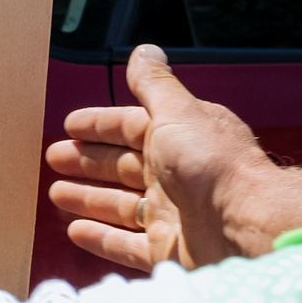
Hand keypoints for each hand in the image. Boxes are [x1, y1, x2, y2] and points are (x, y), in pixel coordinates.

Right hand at [46, 44, 264, 269]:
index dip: (99, 125)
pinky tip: (76, 232)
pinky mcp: (168, 252)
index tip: (69, 126)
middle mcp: (176, 176)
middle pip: (122, 166)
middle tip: (54, 159)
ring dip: (88, 198)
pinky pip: (126, 245)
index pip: (130, 127)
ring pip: (121, 206)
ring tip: (56, 194)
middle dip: (87, 161)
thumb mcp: (178, 112)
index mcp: (179, 139)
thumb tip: (144, 50)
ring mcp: (172, 216)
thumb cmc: (213, 165)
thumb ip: (154, 85)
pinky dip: (101, 238)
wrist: (247, 227)